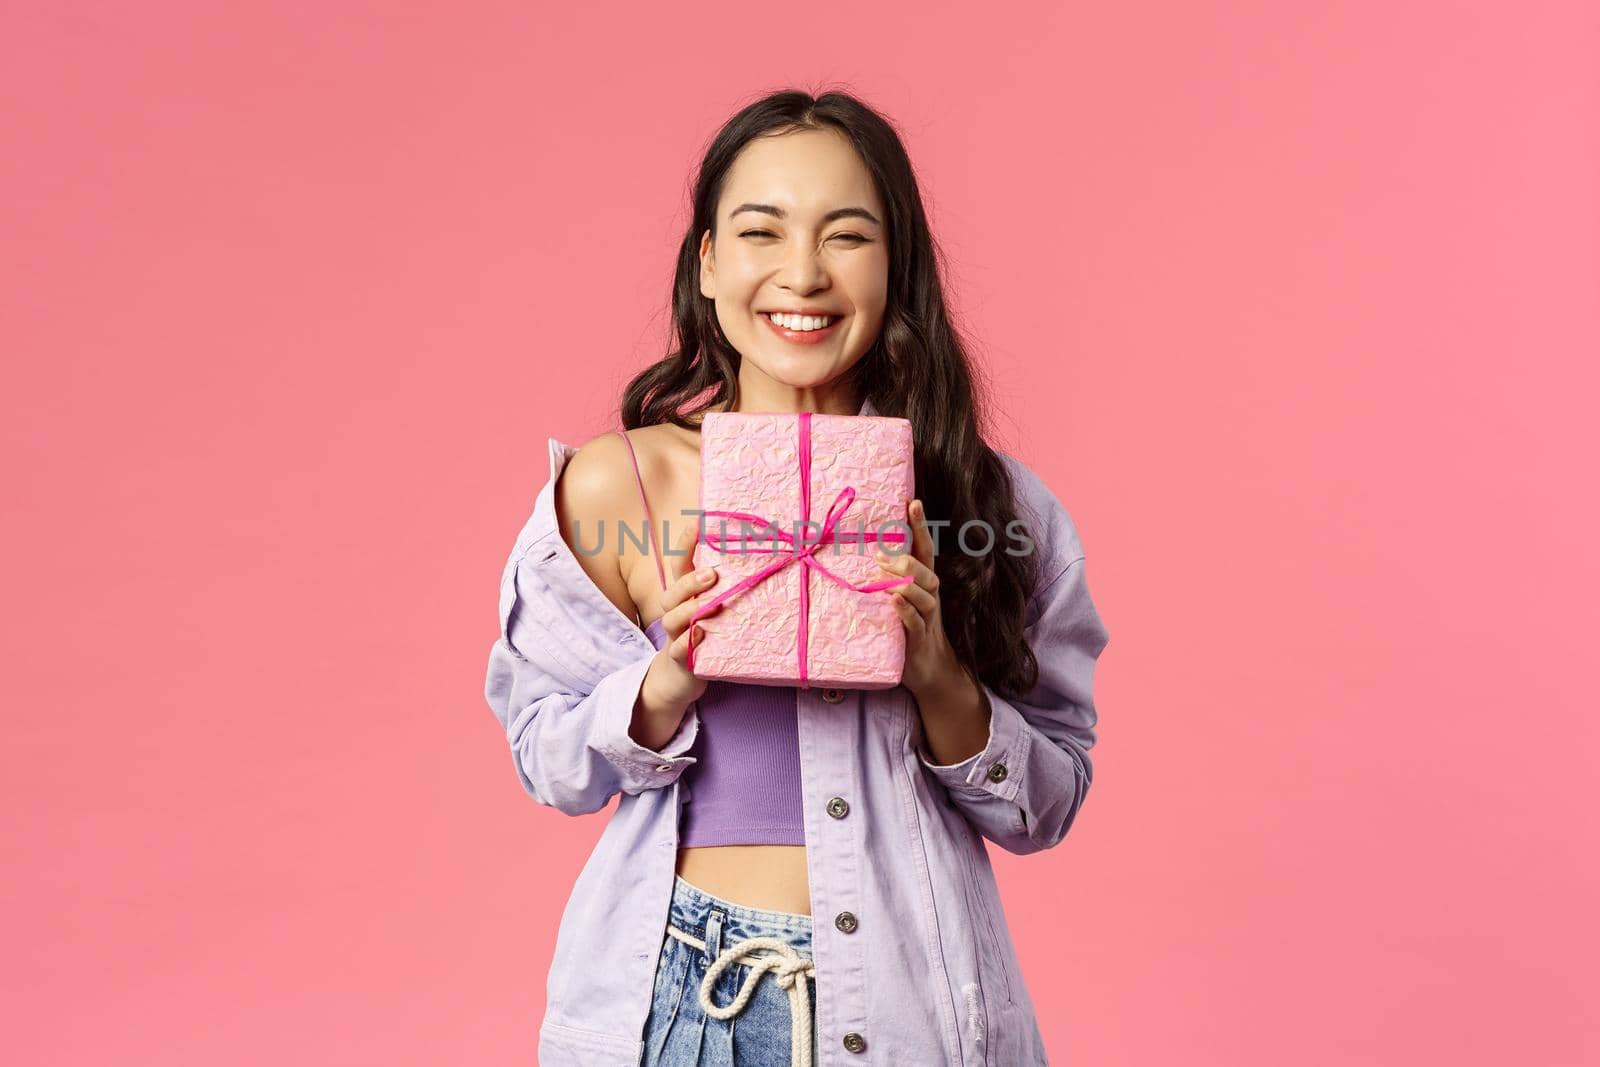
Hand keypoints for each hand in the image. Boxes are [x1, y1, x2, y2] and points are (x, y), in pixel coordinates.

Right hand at [640, 518, 722, 713]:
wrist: (680, 677)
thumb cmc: (704, 633)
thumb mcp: (714, 607)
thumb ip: (728, 587)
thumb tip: (766, 557)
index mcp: (685, 594)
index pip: (679, 563)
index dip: (684, 542)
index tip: (697, 521)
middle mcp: (677, 611)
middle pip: (674, 591)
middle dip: (691, 581)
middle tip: (712, 573)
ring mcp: (676, 635)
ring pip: (672, 619)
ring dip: (689, 610)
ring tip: (708, 606)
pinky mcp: (681, 659)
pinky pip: (678, 650)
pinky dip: (686, 643)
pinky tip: (698, 636)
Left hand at [875, 498, 965, 697]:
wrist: (929, 671)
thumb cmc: (909, 630)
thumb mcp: (899, 600)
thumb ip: (886, 579)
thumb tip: (861, 555)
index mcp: (923, 583)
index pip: (925, 549)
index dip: (920, 526)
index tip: (913, 501)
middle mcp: (929, 597)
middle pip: (926, 571)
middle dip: (905, 560)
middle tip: (879, 556)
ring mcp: (927, 619)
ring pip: (925, 594)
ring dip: (904, 583)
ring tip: (881, 576)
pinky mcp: (920, 640)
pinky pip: (916, 623)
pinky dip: (905, 611)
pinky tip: (893, 602)